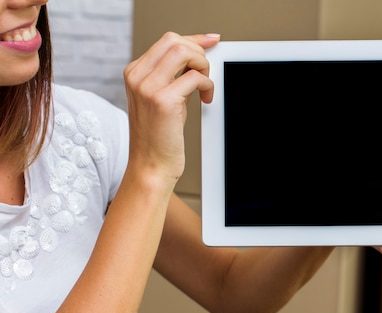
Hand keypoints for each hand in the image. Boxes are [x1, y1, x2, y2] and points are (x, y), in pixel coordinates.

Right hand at [123, 32, 220, 182]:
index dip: (193, 40)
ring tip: (205, 86)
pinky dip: (207, 85)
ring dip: (203, 66)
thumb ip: (174, 76)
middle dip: (199, 53)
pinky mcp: (163, 100)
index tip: (211, 41)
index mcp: (134, 73)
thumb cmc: (159, 137)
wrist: (151, 166)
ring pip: (183, 52)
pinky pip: (194, 78)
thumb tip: (197, 57)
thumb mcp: (163, 99)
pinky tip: (206, 99)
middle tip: (206, 73)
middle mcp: (137, 76)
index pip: (167, 41)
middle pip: (174, 41)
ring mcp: (148, 87)